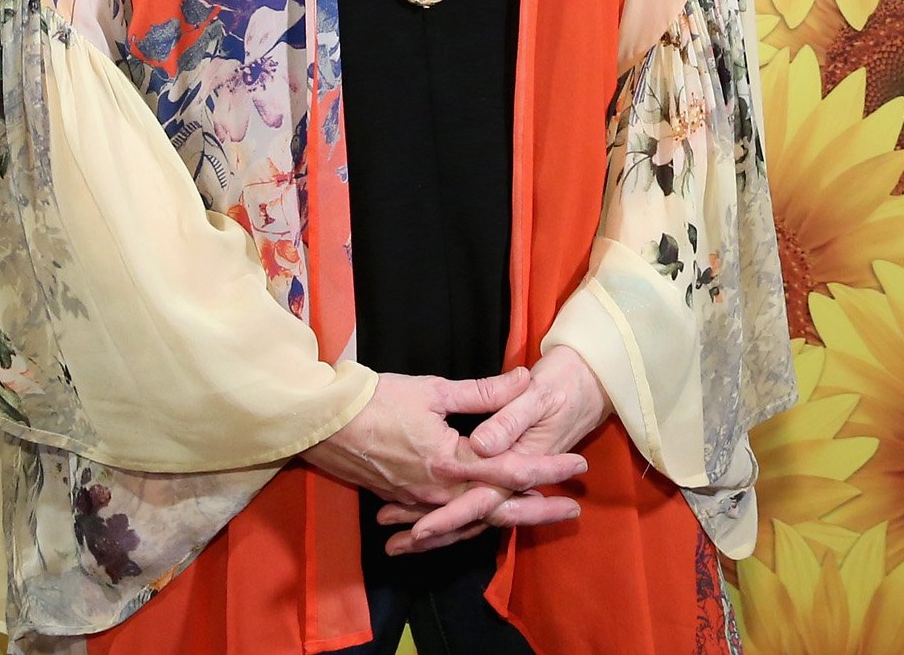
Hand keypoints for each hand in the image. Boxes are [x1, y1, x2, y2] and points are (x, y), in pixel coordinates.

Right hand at [371, 346, 610, 555]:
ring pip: (472, 519)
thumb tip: (524, 378)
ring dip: (508, 518)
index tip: (578, 465)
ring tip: (539, 515)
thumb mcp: (434, 389)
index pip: (510, 468)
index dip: (547, 467)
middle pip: (498, 506)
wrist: (325, 423)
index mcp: (449, 461)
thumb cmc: (378, 400)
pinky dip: (470, 525)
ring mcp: (420, 502)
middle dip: (538, 509)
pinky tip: (485, 522)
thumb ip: (483, 391)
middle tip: (574, 511)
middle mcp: (438, 491)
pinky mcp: (405, 503)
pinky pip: (445, 523)